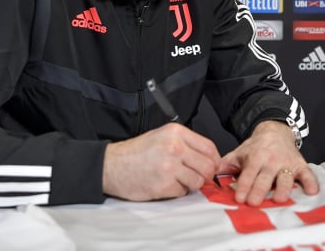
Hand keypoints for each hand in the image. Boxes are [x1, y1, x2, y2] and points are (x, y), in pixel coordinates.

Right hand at [102, 123, 220, 200]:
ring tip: (177, 180)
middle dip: (205, 175)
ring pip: (198, 181)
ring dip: (190, 184)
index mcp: (176, 133)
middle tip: (196, 177)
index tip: (212, 166)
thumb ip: (186, 144)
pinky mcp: (163, 185)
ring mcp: (169, 166)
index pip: (209, 147)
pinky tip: (165, 185)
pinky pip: (183, 192)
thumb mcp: (162, 136)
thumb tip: (210, 159)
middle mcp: (175, 147)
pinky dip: (177, 191)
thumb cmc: (136, 153)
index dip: (214, 160)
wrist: (111, 166)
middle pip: (208, 166)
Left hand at [218, 120, 318, 205]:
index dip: (244, 185)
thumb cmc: (256, 147)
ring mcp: (287, 164)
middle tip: (254, 202)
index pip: (248, 173)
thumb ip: (226, 164)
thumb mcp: (239, 153)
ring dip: (283, 188)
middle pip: (265, 178)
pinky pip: (308, 174)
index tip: (239, 197)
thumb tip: (210, 175)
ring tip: (279, 199)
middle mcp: (272, 161)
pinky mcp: (301, 166)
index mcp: (255, 158)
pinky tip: (311, 191)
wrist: (276, 131)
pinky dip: (311, 182)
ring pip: (286, 178)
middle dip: (260, 190)